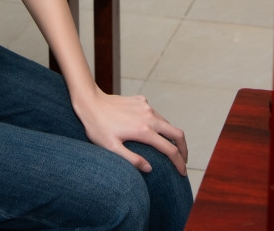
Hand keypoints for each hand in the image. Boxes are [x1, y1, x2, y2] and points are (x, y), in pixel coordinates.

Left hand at [74, 89, 188, 175]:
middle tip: (183, 161)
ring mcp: (147, 107)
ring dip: (171, 137)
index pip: (170, 149)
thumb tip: (150, 168)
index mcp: (144, 131)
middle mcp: (149, 117)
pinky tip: (151, 132)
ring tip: (169, 149)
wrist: (90, 102)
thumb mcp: (111, 148)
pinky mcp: (142, 100)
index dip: (178, 163)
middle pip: (177, 133)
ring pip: (167, 123)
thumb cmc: (98, 127)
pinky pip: (156, 114)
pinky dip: (159, 125)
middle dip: (183, 149)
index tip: (182, 172)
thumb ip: (132, 159)